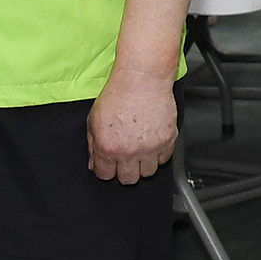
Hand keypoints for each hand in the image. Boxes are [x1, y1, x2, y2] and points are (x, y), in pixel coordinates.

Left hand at [87, 69, 177, 183]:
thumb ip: (92, 146)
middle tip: (126, 157)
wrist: (142, 79)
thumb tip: (94, 163)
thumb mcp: (93, 121)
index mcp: (107, 148)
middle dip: (125, 170)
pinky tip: (153, 142)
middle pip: (128, 179)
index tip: (110, 163)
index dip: (107, 169)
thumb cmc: (118, 95)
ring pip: (148, 173)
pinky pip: (165, 159)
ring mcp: (150, 148)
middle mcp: (128, 152)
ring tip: (142, 150)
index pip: (105, 176)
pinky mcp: (167, 140)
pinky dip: (159, 154)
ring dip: (144, 164)